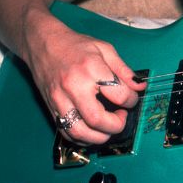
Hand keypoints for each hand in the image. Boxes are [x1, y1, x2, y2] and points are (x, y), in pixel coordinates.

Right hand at [22, 18, 147, 144]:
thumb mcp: (104, 49)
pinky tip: (92, 131)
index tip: (131, 99)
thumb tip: (140, 87)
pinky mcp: (51, 108)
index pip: (119, 94)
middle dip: (116, 125)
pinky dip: (81, 138)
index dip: (131, 100)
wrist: (42, 44)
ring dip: (98, 137)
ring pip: (79, 132)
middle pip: (97, 119)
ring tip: (108, 128)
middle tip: (122, 117)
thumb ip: (123, 70)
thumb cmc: (75, 45)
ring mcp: (59, 100)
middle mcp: (73, 86)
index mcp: (91, 68)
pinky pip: (66, 132)